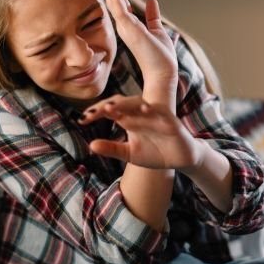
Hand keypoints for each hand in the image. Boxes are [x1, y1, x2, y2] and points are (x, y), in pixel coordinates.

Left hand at [80, 94, 201, 169]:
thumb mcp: (130, 154)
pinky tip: (144, 110)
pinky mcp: (170, 120)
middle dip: (108, 106)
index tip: (82, 120)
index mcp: (130, 121)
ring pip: (139, 105)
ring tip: (111, 108)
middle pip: (123, 104)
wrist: (181, 159)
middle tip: (93, 113)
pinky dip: (153, 110)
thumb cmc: (155, 153)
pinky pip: (161, 112)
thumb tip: (91, 145)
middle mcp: (141, 115)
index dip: (97, 113)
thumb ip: (112, 149)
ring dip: (126, 105)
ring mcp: (155, 116)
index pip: (111, 111)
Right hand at [100, 0, 176, 109]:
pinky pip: (118, 6)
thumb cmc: (160, 57)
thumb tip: (152, 0)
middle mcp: (125, 25)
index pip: (123, 1)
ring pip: (113, 0)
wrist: (162, 73)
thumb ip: (153, 16)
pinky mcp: (128, 28)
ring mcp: (125, 26)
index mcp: (131, 25)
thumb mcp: (158, 30)